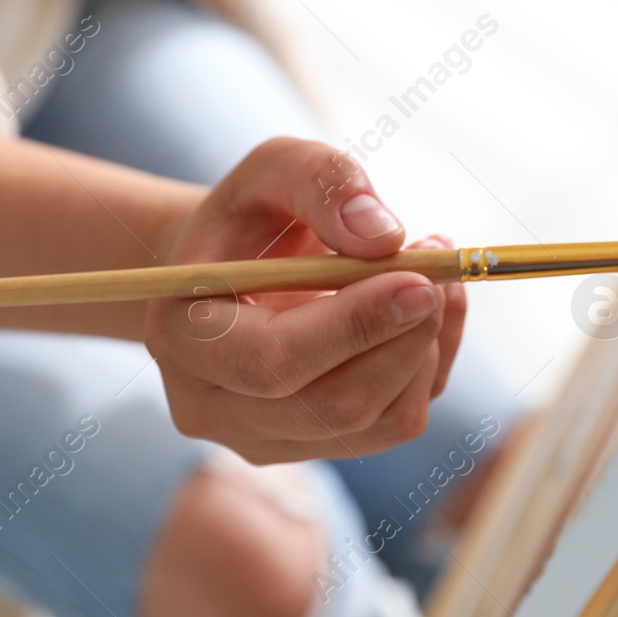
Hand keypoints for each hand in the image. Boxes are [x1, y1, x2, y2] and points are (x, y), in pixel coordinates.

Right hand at [145, 138, 466, 462]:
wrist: (237, 267)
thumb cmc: (253, 217)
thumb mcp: (273, 168)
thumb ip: (321, 182)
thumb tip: (383, 237)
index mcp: (180, 336)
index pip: (273, 360)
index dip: (355, 326)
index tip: (417, 280)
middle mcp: (211, 406)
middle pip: (336, 405)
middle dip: (406, 338)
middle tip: (437, 270)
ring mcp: (263, 439)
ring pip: (381, 421)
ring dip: (427, 347)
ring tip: (432, 276)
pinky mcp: (316, 447)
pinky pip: (399, 421)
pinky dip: (431, 363)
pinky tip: (427, 310)